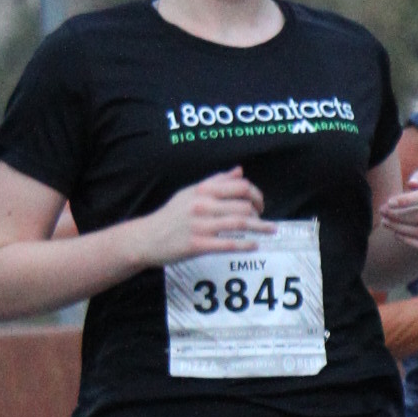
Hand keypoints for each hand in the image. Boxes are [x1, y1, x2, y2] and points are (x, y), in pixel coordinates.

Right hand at [138, 168, 270, 266]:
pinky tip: (255, 245)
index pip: (239, 186)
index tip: (260, 203)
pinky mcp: (197, 245)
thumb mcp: (190, 193)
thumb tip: (239, 171)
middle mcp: (202, 205)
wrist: (146, 238)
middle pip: (243, 205)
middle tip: (265, 220)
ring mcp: (200, 225)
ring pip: (239, 223)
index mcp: (202, 191)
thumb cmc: (171, 216)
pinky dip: (245, 244)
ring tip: (271, 230)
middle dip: (259, 212)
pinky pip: (227, 244)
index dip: (256, 194)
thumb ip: (216, 182)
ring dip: (259, 227)